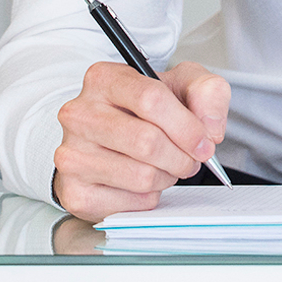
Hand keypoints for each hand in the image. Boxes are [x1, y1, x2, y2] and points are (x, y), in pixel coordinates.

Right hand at [52, 60, 230, 220]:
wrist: (111, 137)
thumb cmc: (147, 109)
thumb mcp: (182, 84)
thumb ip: (207, 92)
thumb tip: (209, 130)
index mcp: (103, 78)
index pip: (151, 99)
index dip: (187, 126)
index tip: (205, 141)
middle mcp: (79, 114)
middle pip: (146, 141)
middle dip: (181, 156)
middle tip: (190, 159)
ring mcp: (71, 154)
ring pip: (141, 175)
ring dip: (167, 177)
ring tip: (166, 167)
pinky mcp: (74, 192)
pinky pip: (129, 203)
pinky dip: (148, 197)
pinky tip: (143, 182)